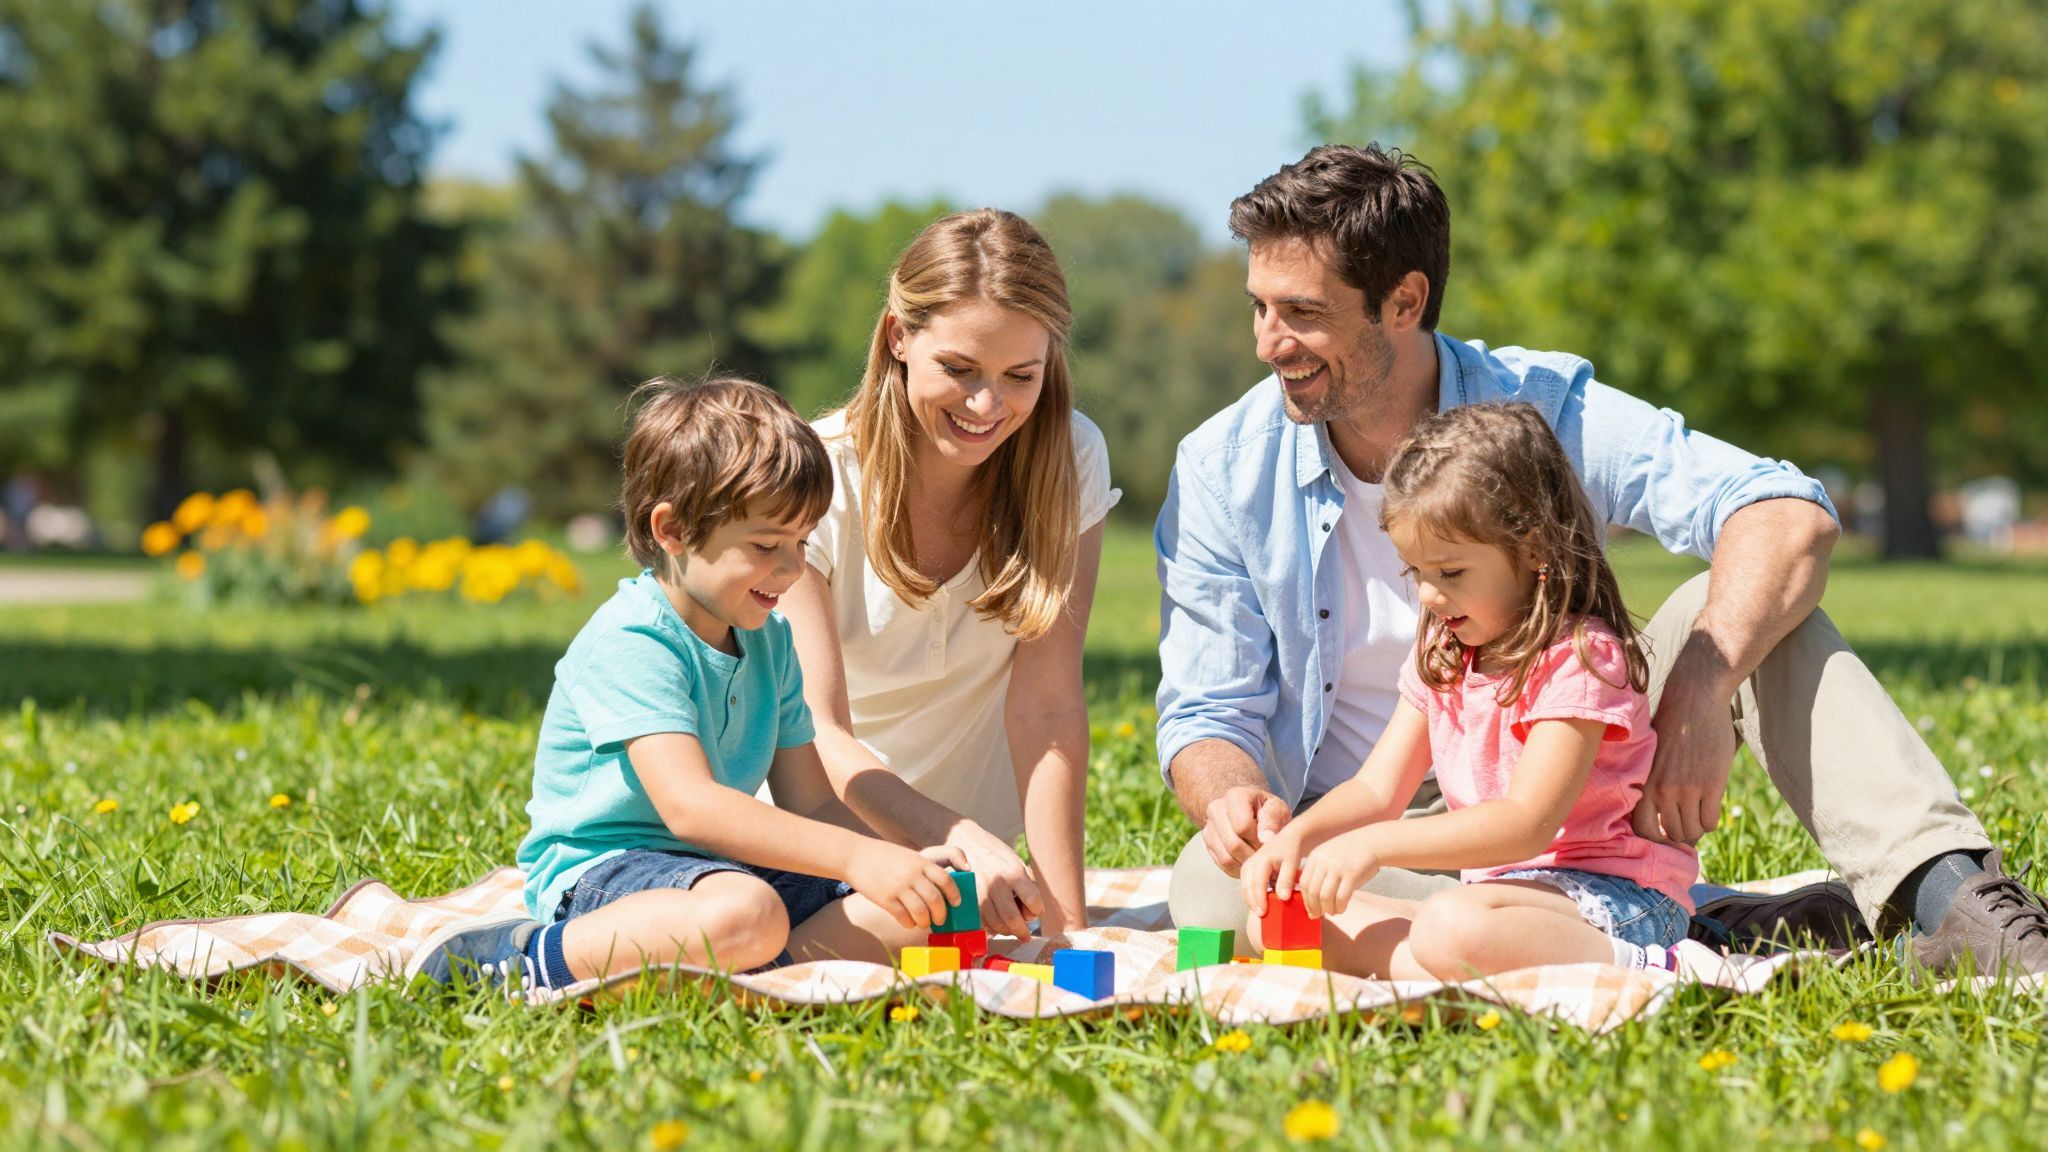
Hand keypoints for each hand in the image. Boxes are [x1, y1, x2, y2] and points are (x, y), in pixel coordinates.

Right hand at [846, 841, 964, 930]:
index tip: (956, 902)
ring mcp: (898, 888)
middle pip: (935, 899)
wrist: (856, 856)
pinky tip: (909, 922)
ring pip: (921, 912)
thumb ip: (926, 868)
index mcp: (920, 862)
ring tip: (924, 922)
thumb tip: (946, 884)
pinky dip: (910, 923)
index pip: (945, 879)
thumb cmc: (885, 857)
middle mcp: (912, 875)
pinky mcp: (885, 900)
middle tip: (940, 919)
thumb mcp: (909, 855)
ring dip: (926, 922)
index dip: (954, 893)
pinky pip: (904, 918)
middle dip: (941, 914)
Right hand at [940, 821, 1041, 937]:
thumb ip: (1027, 886)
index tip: (1037, 911)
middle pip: (1012, 919)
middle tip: (1025, 936)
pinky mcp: (968, 901)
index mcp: (1013, 873)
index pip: (1033, 901)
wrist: (965, 842)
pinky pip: (982, 923)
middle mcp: (997, 884)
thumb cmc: (995, 854)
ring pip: (996, 925)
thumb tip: (1032, 914)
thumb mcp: (1016, 862)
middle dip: (1022, 931)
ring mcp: (980, 893)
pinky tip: (995, 922)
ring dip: (1006, 931)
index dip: (1038, 910)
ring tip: (1010, 927)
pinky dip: (991, 927)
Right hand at [1202, 786, 1291, 877]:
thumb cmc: (1266, 810)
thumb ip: (1273, 820)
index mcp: (1235, 796)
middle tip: (1265, 855)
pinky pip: (1222, 864)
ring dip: (1245, 864)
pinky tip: (1248, 862)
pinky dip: (1238, 868)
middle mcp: (1216, 809)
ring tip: (1258, 859)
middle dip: (1252, 854)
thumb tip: (1266, 839)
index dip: (1258, 840)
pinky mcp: (1208, 844)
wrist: (1249, 810)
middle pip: (1233, 844)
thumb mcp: (1277, 808)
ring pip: (1226, 857)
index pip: (1242, 826)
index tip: (1268, 842)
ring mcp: (1209, 827)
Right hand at [1239, 827, 1306, 914]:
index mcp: (1261, 861)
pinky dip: (1250, 896)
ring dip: (1250, 900)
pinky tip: (1259, 903)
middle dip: (1252, 903)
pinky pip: (1245, 886)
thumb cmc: (1290, 851)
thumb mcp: (1292, 864)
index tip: (1263, 913)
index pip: (1257, 884)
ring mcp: (1247, 867)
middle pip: (1247, 887)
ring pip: (1244, 888)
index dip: (1259, 899)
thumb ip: (1286, 880)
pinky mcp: (1247, 871)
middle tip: (1261, 916)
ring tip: (1260, 912)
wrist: (1286, 840)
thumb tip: (1283, 898)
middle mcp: (1250, 863)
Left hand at [1296, 829, 1381, 918]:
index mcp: (1315, 856)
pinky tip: (1341, 909)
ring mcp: (1338, 867)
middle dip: (1315, 907)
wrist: (1372, 842)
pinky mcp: (1352, 874)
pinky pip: (1341, 897)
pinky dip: (1340, 907)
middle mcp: (1324, 861)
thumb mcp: (1328, 855)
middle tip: (1319, 915)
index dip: (1306, 899)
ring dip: (1327, 909)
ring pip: (1325, 896)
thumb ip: (1318, 871)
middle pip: (1313, 891)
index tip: (1310, 909)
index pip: (1304, 883)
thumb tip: (1310, 899)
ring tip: (1332, 912)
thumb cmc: (1350, 854)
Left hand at [1632, 686, 1738, 845]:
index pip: (1642, 830)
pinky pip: (1710, 821)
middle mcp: (1662, 790)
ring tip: (1698, 813)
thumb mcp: (1650, 756)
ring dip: (1698, 827)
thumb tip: (1654, 816)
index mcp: (1644, 783)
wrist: (1695, 700)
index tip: (1665, 835)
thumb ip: (1649, 783)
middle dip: (1681, 833)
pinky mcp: (1711, 786)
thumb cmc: (1671, 726)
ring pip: (1693, 831)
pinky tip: (1710, 806)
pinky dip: (1711, 820)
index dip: (1655, 838)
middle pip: (1673, 834)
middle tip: (1687, 822)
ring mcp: (1687, 789)